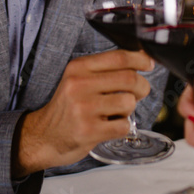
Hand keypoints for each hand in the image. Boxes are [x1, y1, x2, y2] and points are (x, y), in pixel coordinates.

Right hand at [13, 49, 153, 176]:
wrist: (44, 136)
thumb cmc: (67, 108)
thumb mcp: (78, 80)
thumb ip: (104, 69)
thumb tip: (140, 58)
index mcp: (78, 68)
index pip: (118, 57)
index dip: (140, 59)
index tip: (149, 63)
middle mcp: (79, 85)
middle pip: (129, 78)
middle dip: (142, 86)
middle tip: (140, 92)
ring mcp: (83, 108)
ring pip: (129, 102)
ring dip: (129, 109)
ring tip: (116, 112)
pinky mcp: (88, 130)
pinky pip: (123, 125)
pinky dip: (122, 127)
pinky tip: (110, 126)